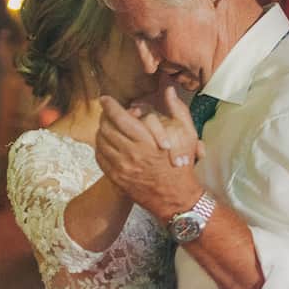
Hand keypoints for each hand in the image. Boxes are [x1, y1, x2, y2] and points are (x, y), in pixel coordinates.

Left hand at [95, 87, 201, 216]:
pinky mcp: (117, 178)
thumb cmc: (182, 166)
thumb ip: (177, 109)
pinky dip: (100, 148)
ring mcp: (122, 167)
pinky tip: (107, 144)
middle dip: (104, 116)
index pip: (119, 116)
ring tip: (106, 127)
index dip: (109, 105)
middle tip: (107, 113)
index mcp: (146, 140)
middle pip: (106, 127)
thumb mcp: (188, 135)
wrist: (176, 197)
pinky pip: (101, 158)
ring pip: (100, 142)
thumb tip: (168, 90)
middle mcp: (131, 153)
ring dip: (101, 131)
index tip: (105, 99)